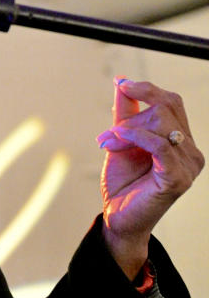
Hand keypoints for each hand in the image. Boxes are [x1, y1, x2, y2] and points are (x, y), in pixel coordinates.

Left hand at [95, 77, 203, 277]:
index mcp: (180, 139)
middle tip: (108, 132)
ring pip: (161, 124)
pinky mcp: (177, 179)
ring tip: (107, 142)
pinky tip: (117, 137)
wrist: (118, 216)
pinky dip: (136, 136)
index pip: (172, 102)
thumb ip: (125, 113)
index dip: (147, 89)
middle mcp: (190, 151)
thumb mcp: (121, 139)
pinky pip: (160, 146)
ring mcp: (188, 165)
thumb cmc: (123, 180)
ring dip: (127, 128)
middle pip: (166, 108)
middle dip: (132, 114)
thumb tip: (122, 82)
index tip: (122, 84)